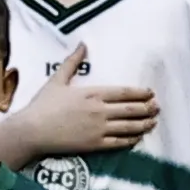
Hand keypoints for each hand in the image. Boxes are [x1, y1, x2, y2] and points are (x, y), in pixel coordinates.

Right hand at [11, 47, 160, 155]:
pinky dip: (131, 140)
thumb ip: (72, 62)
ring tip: (153, 122)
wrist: (33, 130)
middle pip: (132, 109)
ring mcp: (99, 128)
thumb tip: (82, 44)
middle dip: (147, 108)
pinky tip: (137, 137)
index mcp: (93, 93)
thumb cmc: (43, 105)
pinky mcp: (94, 144)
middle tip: (157, 107)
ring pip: (129, 126)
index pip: (125, 92)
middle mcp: (100, 110)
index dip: (141, 93)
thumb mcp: (57, 80)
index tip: (150, 93)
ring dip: (144, 124)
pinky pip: (119, 142)